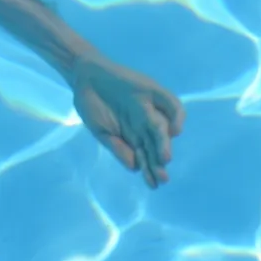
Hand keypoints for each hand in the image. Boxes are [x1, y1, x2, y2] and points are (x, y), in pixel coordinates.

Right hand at [67, 54, 184, 186]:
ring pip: (164, 129)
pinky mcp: (154, 92)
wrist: (84, 75)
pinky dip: (176, 116)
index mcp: (134, 136)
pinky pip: (172, 104)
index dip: (150, 170)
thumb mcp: (100, 131)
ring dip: (165, 144)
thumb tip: (134, 167)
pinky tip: (174, 130)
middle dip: (159, 162)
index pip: (146, 156)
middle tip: (161, 177)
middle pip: (157, 146)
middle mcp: (146, 125)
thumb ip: (117, 147)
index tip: (153, 185)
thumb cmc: (91, 104)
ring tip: (164, 158)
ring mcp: (151, 108)